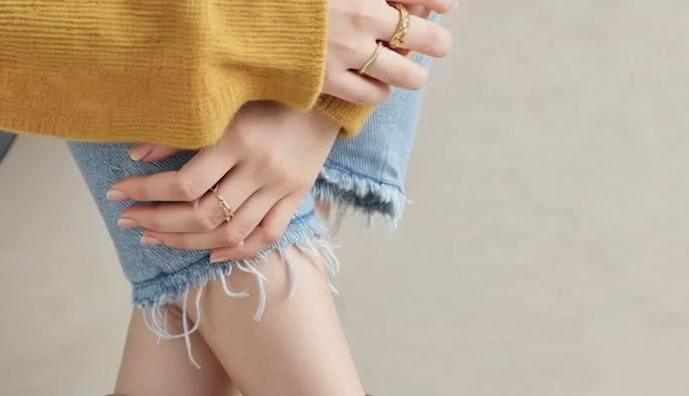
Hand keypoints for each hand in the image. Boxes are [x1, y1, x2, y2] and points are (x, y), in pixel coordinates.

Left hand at [109, 104, 342, 261]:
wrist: (326, 95)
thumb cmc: (267, 93)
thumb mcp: (224, 101)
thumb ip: (182, 129)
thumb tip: (137, 155)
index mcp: (237, 140)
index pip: (184, 182)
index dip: (146, 192)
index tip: (118, 194)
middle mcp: (259, 169)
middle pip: (203, 214)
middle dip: (159, 222)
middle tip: (129, 221)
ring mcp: (280, 189)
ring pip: (230, 232)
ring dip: (188, 242)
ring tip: (156, 239)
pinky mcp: (295, 198)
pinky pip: (266, 237)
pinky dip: (236, 250)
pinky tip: (209, 254)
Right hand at [323, 0, 452, 104]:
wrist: (239, 11)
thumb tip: (395, 6)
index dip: (436, 0)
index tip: (449, 5)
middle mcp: (360, 14)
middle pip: (415, 33)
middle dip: (436, 41)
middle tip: (442, 45)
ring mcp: (345, 48)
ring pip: (400, 72)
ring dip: (415, 76)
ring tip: (418, 78)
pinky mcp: (327, 77)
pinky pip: (369, 93)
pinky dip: (380, 92)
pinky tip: (381, 88)